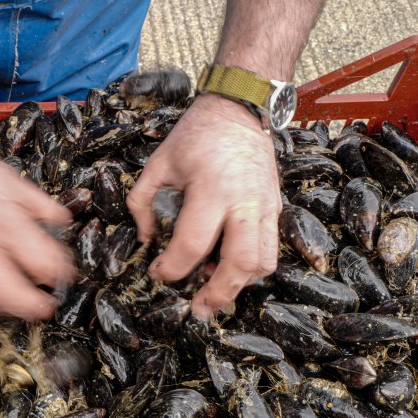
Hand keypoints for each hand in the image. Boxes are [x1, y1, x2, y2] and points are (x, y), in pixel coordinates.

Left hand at [127, 93, 280, 318]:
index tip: (158, 272)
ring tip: (215, 293)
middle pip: (239, 264)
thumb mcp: (158, 162)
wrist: (239, 110)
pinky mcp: (276, 208)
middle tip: (197, 308)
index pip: (193, 245)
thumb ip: (141, 201)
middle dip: (217, 293)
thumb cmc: (195, 135)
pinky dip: (253, 267)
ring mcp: (266, 206)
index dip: (171, 268)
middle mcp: (245, 202)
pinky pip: (271, 249)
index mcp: (212, 190)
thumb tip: (145, 239)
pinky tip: (229, 269)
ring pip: (263, 262)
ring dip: (240, 285)